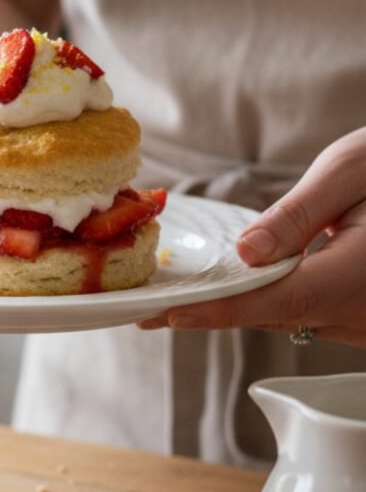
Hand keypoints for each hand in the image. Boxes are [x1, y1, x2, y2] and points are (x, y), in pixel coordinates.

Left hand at [139, 127, 365, 347]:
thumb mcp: (355, 171)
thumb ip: (298, 215)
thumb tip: (246, 253)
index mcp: (357, 276)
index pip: (271, 302)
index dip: (213, 310)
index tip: (162, 316)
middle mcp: (361, 314)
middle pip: (272, 316)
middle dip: (211, 310)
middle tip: (148, 310)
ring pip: (289, 318)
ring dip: (238, 307)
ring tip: (178, 300)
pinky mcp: (364, 320)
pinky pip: (309, 314)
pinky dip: (270, 301)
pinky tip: (237, 288)